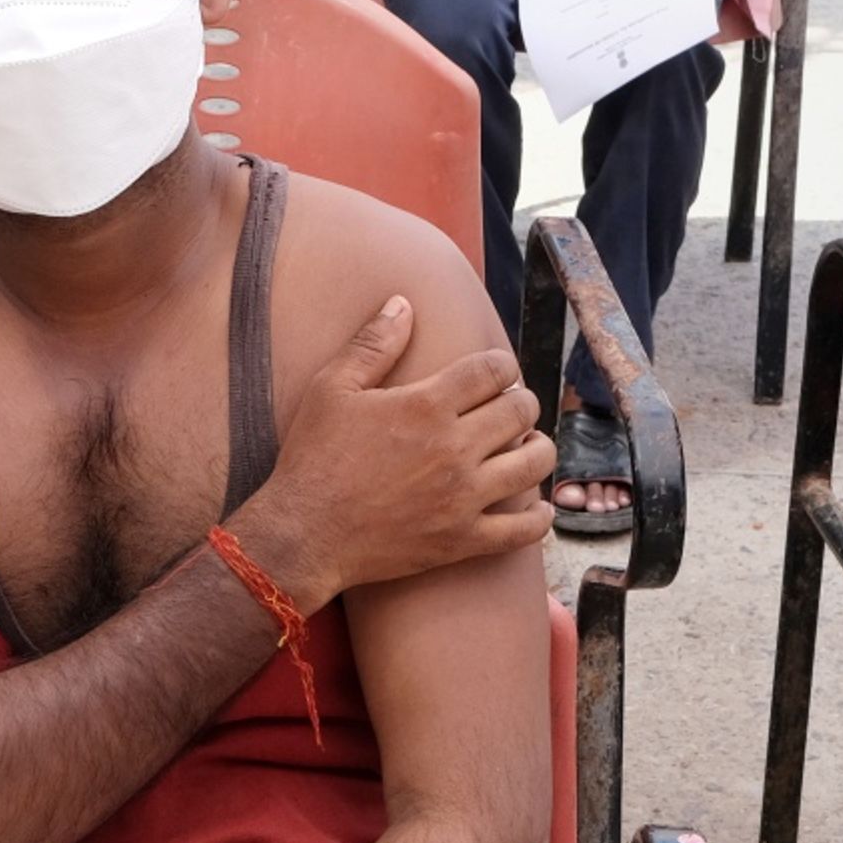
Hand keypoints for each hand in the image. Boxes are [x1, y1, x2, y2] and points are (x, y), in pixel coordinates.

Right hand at [235, 296, 554, 610]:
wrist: (304, 535)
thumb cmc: (313, 459)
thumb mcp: (332, 389)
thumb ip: (373, 343)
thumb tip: (404, 303)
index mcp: (426, 405)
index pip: (494, 370)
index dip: (502, 366)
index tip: (496, 373)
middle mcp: (454, 448)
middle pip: (522, 411)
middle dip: (521, 402)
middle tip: (508, 408)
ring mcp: (463, 497)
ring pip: (534, 463)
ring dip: (537, 449)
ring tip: (524, 447)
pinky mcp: (463, 539)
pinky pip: (523, 529)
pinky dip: (537, 517)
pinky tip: (534, 506)